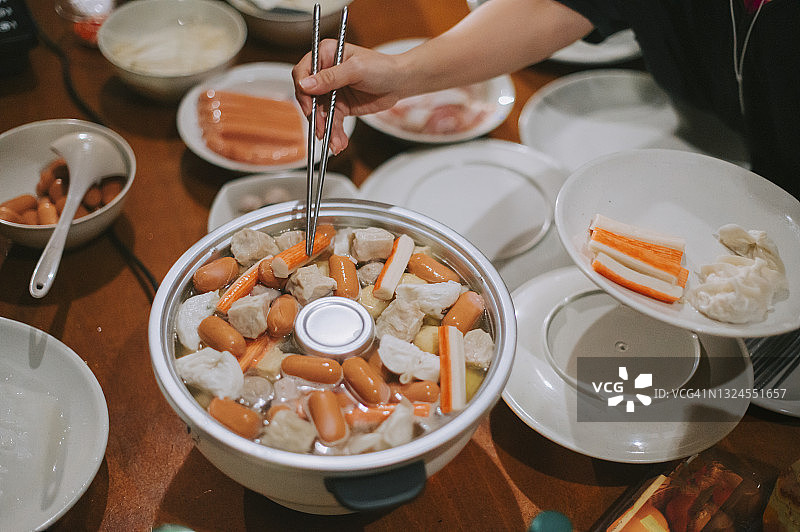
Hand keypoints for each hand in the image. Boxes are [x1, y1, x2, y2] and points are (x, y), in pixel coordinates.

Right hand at [293, 40, 407, 152]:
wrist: (400, 83)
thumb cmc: (382, 68)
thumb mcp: (356, 70)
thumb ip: (331, 77)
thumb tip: (305, 84)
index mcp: (326, 55)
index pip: (303, 72)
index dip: (303, 91)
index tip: (309, 107)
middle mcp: (325, 73)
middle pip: (309, 97)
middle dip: (315, 116)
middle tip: (321, 130)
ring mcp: (331, 91)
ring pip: (320, 113)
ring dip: (326, 129)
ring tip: (334, 142)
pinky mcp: (339, 106)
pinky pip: (332, 122)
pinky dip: (335, 134)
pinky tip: (339, 143)